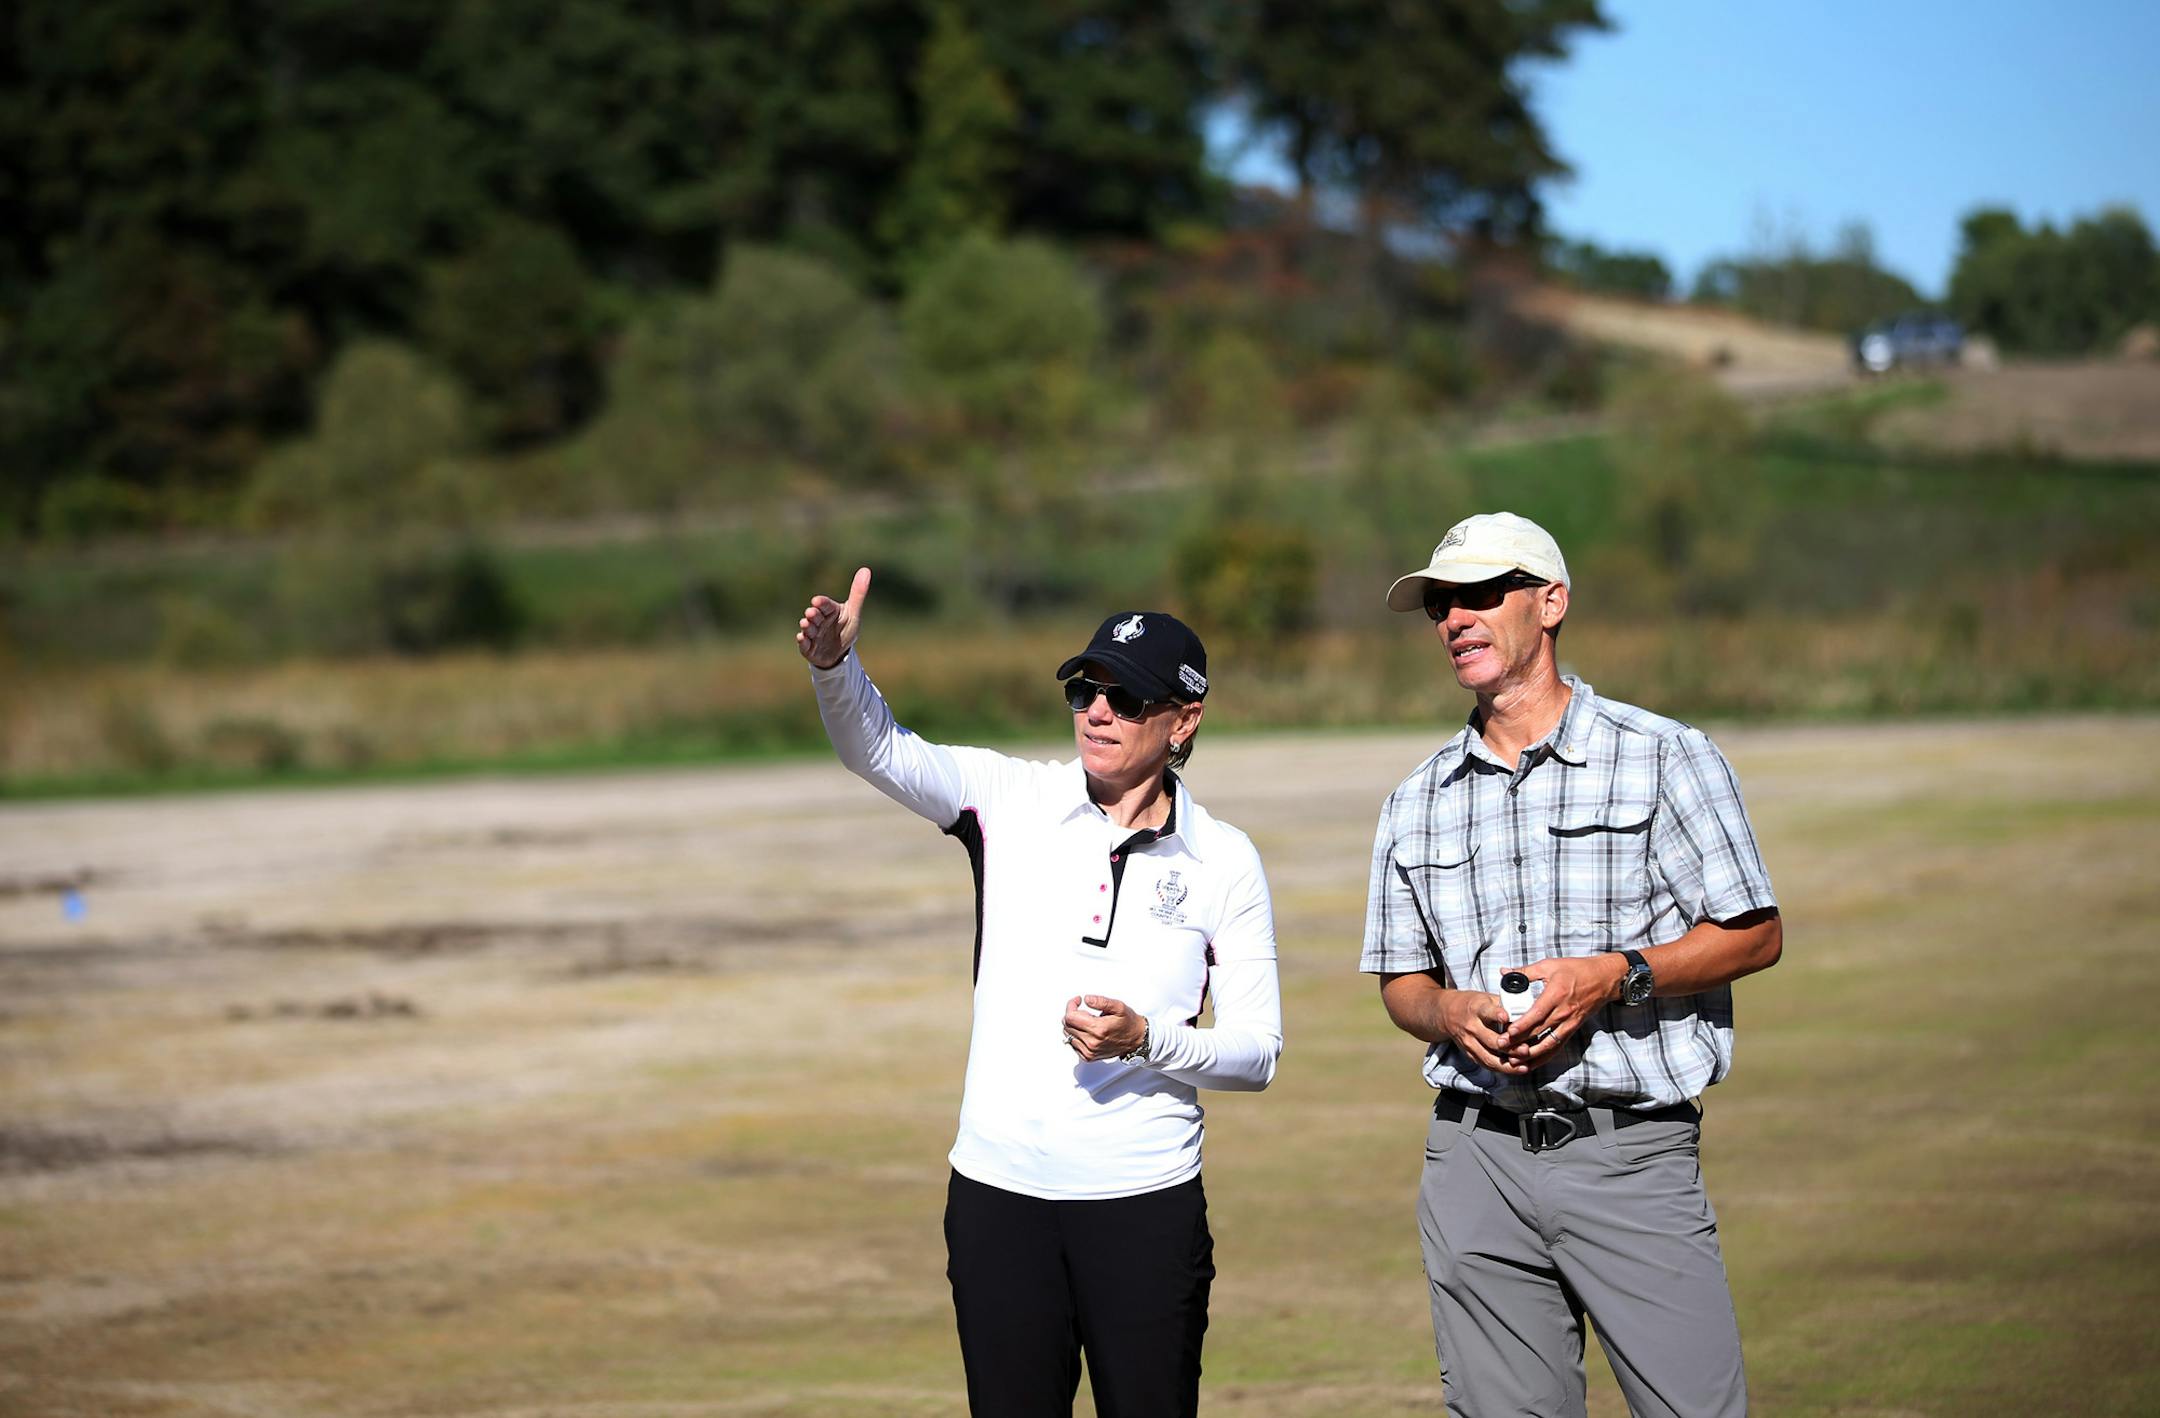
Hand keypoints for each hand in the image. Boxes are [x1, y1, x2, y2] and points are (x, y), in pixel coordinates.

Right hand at [795, 566, 870, 669]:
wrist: (839, 653)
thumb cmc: (845, 629)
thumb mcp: (853, 613)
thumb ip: (857, 593)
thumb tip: (866, 569)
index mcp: (830, 611)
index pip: (825, 605)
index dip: (821, 603)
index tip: (817, 601)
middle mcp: (819, 621)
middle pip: (815, 616)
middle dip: (812, 614)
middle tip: (811, 612)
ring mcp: (813, 634)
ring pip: (808, 629)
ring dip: (806, 626)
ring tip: (805, 623)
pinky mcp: (808, 647)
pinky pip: (804, 644)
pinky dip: (803, 641)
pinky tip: (801, 638)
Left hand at [1063, 995, 1146, 1062]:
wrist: (1136, 1040)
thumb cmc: (1128, 1023)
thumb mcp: (1118, 1007)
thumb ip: (1101, 1001)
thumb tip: (1087, 999)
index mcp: (1098, 1029)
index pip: (1070, 1017)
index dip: (1071, 1006)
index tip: (1078, 1000)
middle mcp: (1092, 1042)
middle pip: (1067, 1025)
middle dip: (1072, 1014)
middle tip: (1082, 1009)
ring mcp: (1089, 1051)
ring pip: (1068, 1035)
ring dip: (1073, 1025)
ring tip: (1086, 1020)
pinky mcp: (1088, 1056)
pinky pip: (1072, 1044)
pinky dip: (1075, 1035)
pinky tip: (1085, 1030)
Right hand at [1439, 990, 1529, 1075]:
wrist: (1448, 1013)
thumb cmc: (1473, 1004)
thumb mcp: (1487, 998)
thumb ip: (1505, 1005)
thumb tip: (1528, 1012)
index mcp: (1476, 1008)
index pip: (1486, 1011)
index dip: (1496, 1014)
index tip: (1506, 1017)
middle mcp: (1471, 1026)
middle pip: (1490, 1040)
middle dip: (1509, 1047)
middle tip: (1526, 1050)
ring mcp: (1469, 1042)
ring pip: (1488, 1057)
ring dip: (1507, 1065)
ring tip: (1524, 1066)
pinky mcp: (1469, 1053)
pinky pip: (1486, 1064)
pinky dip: (1502, 1069)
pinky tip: (1516, 1070)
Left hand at [1497, 954, 1626, 1066]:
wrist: (1605, 979)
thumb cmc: (1577, 970)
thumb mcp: (1549, 965)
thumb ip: (1525, 971)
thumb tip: (1504, 972)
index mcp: (1556, 994)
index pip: (1537, 1014)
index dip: (1523, 1025)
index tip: (1509, 1032)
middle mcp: (1564, 1012)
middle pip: (1540, 1031)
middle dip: (1520, 1041)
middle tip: (1502, 1046)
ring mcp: (1569, 1023)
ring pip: (1549, 1044)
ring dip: (1531, 1054)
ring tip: (1513, 1059)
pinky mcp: (1573, 1029)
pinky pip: (1557, 1046)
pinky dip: (1544, 1056)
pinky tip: (1531, 1062)